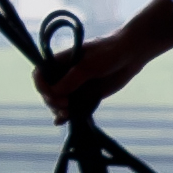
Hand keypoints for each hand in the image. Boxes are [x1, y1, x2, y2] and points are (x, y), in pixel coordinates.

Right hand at [37, 20, 159, 118]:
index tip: (52, 94)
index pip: (40, 74)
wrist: (131, 54)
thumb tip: (54, 93)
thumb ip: (72, 79)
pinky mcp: (87, 96)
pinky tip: (63, 121)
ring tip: (68, 114)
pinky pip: (74, 109)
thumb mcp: (89, 64)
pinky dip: (69, 116)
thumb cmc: (109, 51)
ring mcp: (76, 86)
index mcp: (61, 61)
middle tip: (66, 106)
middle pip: (48, 92)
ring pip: (60, 102)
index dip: (41, 86)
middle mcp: (65, 74)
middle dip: (52, 101)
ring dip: (59, 110)